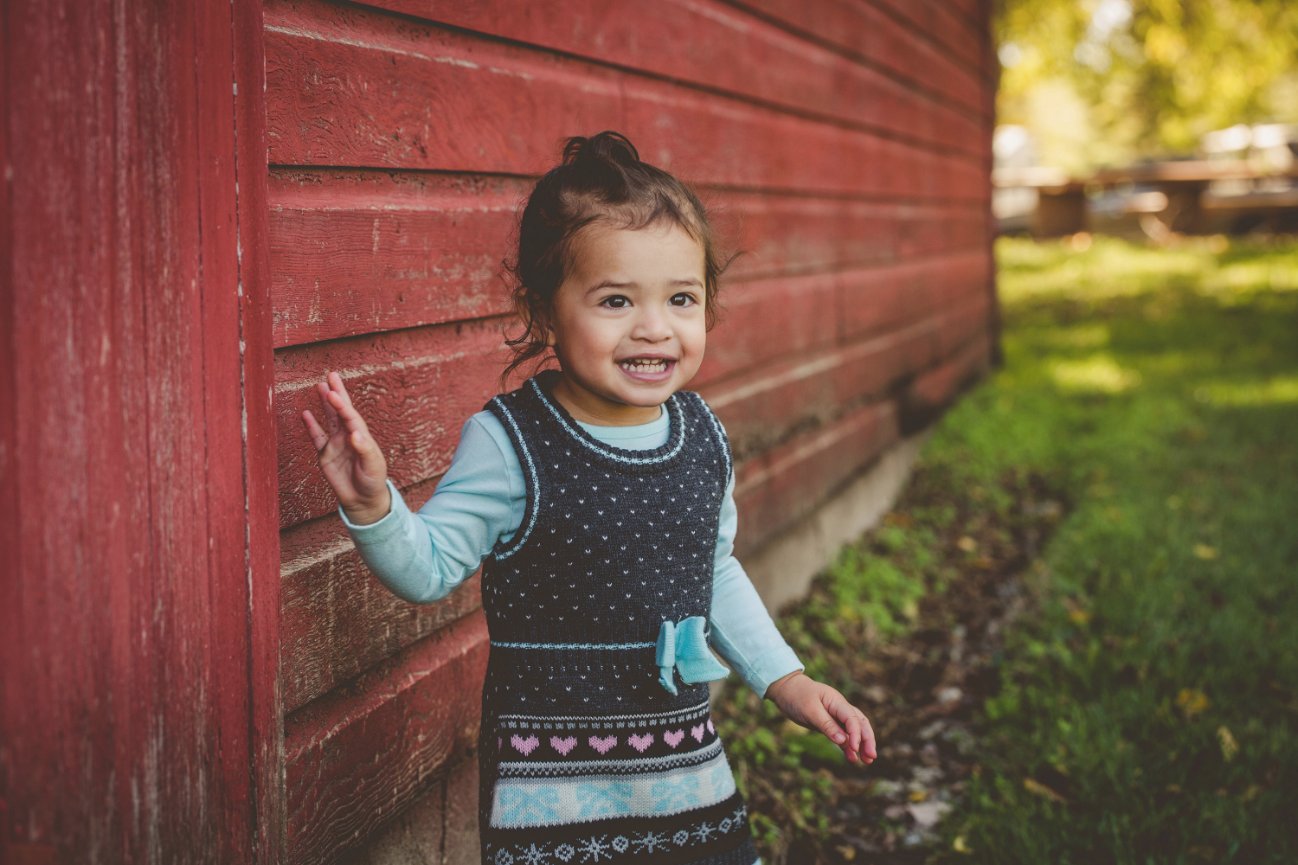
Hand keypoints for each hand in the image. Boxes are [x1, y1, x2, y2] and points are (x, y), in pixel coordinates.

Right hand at [300, 371, 390, 523]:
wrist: (363, 499)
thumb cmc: (373, 481)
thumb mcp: (373, 466)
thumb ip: (364, 450)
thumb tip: (355, 434)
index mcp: (361, 436)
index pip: (350, 416)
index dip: (342, 404)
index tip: (333, 393)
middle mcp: (348, 436)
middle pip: (341, 411)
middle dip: (337, 393)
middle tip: (331, 375)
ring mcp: (336, 444)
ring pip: (329, 419)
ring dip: (324, 404)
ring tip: (320, 386)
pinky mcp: (325, 455)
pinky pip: (316, 437)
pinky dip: (311, 426)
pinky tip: (306, 413)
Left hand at [765, 672, 876, 765]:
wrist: (786, 689)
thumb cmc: (797, 696)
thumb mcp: (810, 711)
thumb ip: (827, 725)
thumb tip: (844, 741)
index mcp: (837, 702)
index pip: (853, 719)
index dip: (856, 735)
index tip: (855, 749)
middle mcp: (840, 708)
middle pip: (860, 724)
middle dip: (867, 740)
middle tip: (872, 757)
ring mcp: (836, 716)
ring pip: (855, 730)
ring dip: (862, 744)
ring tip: (867, 761)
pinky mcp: (830, 723)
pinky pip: (843, 735)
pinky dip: (848, 746)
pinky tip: (852, 758)